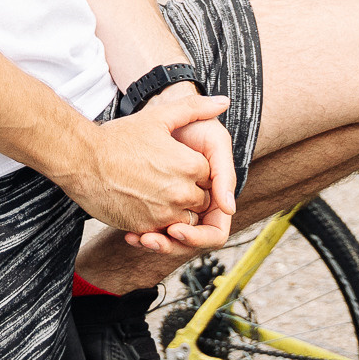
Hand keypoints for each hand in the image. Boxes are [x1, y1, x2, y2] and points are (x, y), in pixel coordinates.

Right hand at [65, 84, 232, 250]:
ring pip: (188, 221)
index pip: (211, 176)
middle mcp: (181, 193)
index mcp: (190, 166)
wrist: (82, 160)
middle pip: (202, 200)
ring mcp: (164, 214)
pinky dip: (161, 225)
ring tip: (157, 193)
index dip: (196, 170)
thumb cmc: (118, 138)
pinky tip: (145, 205)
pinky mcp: (146, 228)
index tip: (178, 164)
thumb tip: (224, 101)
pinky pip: (166, 234)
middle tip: (167, 179)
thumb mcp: (159, 116)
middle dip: (191, 192)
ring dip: (179, 212)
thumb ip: (195, 108)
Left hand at [145, 107, 237, 255]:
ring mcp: (178, 211)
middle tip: (149, 239)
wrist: (163, 114)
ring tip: (137, 237)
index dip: (198, 237)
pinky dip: (142, 238)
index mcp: (217, 199)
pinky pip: (154, 234)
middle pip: (190, 244)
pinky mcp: (157, 210)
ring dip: (155, 244)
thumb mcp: (214, 141)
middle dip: (171, 245)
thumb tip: (229, 208)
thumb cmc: (193, 127)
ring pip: (170, 244)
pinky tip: (129, 234)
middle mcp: (199, 209)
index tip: (176, 230)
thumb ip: (224, 173)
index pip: (215, 232)